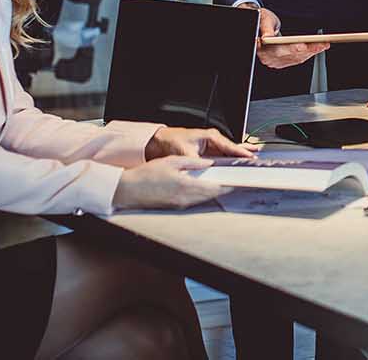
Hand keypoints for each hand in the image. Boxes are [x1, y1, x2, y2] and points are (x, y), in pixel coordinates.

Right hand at [111, 155, 229, 209]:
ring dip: (213, 193)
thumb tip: (209, 163)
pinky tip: (204, 188)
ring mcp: (180, 205)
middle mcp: (185, 199)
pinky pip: (195, 202)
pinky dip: (202, 195)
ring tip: (222, 184)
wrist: (128, 190)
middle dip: (223, 189)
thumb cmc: (147, 175)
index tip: (238, 181)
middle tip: (234, 182)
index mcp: (186, 186)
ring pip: (204, 199)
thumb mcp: (172, 161)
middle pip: (212, 195)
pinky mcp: (175, 207)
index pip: (215, 188)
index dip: (228, 185)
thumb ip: (193, 163)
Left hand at [146, 126, 254, 159]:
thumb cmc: (171, 141)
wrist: (160, 141)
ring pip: (230, 152)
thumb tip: (207, 171)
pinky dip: (232, 159)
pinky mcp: (208, 152)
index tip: (250, 158)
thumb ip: (198, 163)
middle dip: (245, 152)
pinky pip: (223, 156)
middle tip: (258, 158)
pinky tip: (239, 162)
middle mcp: (213, 140)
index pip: (229, 146)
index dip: (241, 153)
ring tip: (254, 158)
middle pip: (233, 148)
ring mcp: (211, 146)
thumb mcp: (185, 153)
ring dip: (240, 156)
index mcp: (210, 137)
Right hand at [252, 6, 329, 68]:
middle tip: (323, 44)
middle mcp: (268, 58)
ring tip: (323, 45)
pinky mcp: (281, 62)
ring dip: (312, 52)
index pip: (279, 51)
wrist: (260, 25)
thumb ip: (266, 28)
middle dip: (309, 50)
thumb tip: (267, 37)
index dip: (293, 49)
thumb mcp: (263, 19)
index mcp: (262, 48)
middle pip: (291, 55)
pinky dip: (308, 54)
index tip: (304, 46)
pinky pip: (297, 60)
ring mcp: (275, 61)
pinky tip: (316, 48)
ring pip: (297, 59)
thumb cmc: (262, 20)